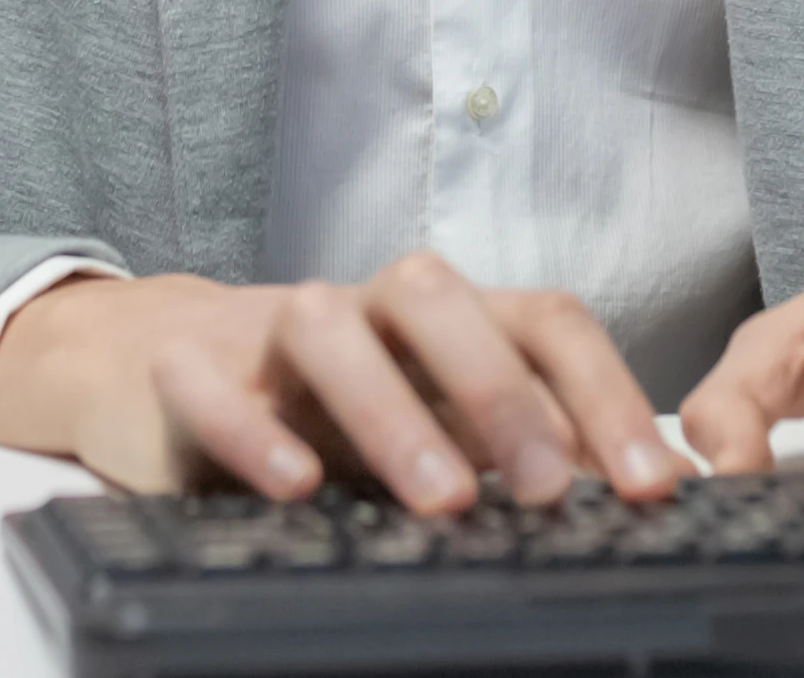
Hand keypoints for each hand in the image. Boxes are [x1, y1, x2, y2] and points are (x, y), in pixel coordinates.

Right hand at [0, 252, 684, 511]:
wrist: (150, 364)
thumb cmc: (318, 404)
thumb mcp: (426, 422)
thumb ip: (512, 448)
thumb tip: (625, 499)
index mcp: (441, 315)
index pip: (541, 320)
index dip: (604, 395)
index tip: (653, 488)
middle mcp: (364, 304)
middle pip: (440, 300)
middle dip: (503, 392)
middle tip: (553, 493)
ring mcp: (269, 328)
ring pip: (330, 330)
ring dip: (393, 411)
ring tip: (442, 503)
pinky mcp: (184, 367)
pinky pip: (212, 385)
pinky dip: (254, 431)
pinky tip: (295, 485)